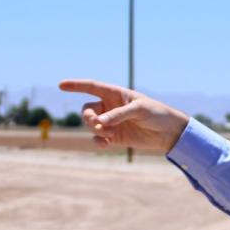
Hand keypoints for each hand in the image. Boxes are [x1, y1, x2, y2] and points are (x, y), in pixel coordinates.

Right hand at [58, 79, 189, 153]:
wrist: (169, 133)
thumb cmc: (157, 114)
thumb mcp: (140, 109)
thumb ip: (119, 114)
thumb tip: (100, 122)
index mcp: (116, 94)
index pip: (92, 87)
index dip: (76, 85)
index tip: (61, 84)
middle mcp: (110, 107)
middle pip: (87, 110)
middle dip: (89, 118)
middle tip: (98, 124)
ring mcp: (111, 123)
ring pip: (91, 125)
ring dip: (96, 130)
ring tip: (109, 134)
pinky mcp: (115, 137)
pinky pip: (98, 139)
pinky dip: (98, 142)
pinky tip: (105, 144)